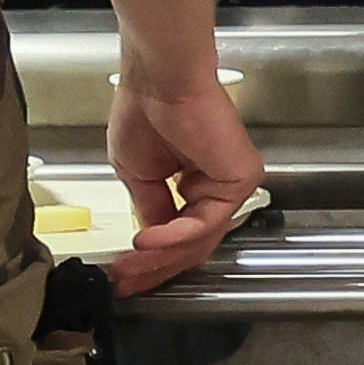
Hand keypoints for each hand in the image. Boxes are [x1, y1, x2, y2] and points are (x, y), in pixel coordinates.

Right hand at [105, 53, 261, 294]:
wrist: (158, 82)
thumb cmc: (146, 112)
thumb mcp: (140, 175)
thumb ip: (152, 210)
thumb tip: (150, 241)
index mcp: (199, 184)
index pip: (182, 235)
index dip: (151, 260)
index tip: (123, 275)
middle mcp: (220, 187)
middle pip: (192, 244)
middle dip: (154, 267)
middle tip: (125, 282)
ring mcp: (233, 185)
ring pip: (198, 240)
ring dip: (158, 258)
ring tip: (128, 267)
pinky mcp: (240, 181)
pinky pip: (204, 223)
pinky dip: (172, 237)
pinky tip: (144, 242)